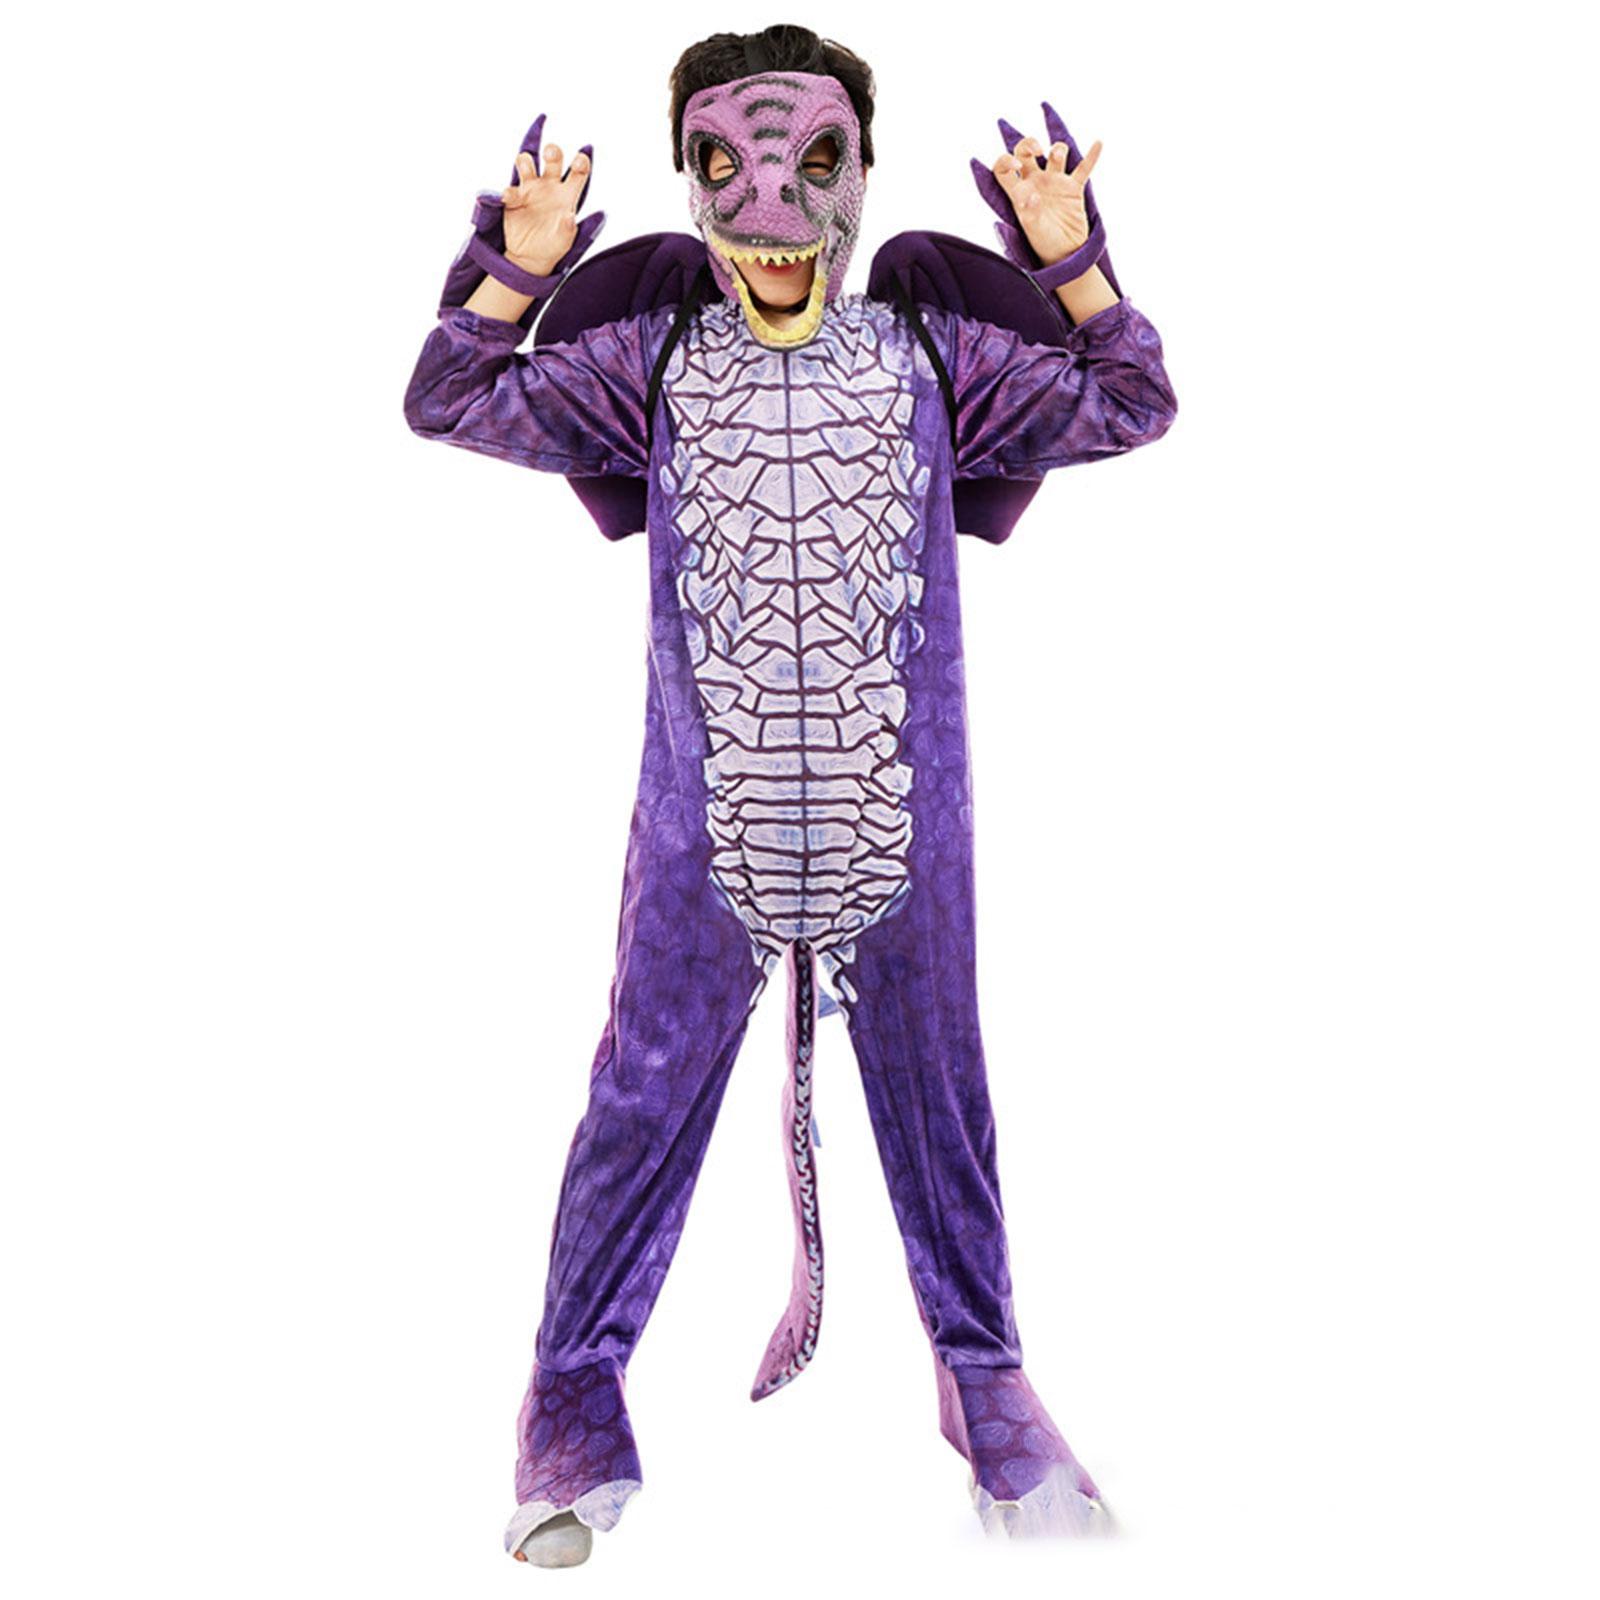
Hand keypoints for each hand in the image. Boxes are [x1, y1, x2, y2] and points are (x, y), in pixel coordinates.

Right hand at [500, 138, 591, 276]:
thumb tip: (570, 218)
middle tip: (550, 154)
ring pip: (527, 164)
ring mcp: (530, 190)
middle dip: (552, 151)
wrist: (530, 259)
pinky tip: (509, 199)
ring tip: (526, 170)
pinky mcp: (513, 199)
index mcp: (568, 194)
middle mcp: (550, 186)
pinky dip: (508, 192)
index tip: (579, 161)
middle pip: (552, 159)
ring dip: (525, 161)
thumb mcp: (564, 241)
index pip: (578, 171)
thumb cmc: (553, 246)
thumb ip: (568, 229)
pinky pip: (510, 190)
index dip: (581, 162)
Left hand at [989, 131, 1101, 268]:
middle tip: (1038, 151)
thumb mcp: (1033, 230)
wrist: (1065, 254)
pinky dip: (1091, 156)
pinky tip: (1097, 144)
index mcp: (1019, 192)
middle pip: (1026, 152)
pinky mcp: (1073, 188)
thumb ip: (1030, 212)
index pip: (1003, 169)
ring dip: (1058, 149)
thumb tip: (1031, 196)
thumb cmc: (1044, 243)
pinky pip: (1084, 168)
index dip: (1005, 160)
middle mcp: (1035, 183)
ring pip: (1055, 155)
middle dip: (1029, 144)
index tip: (1015, 165)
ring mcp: (1055, 183)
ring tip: (1059, 155)